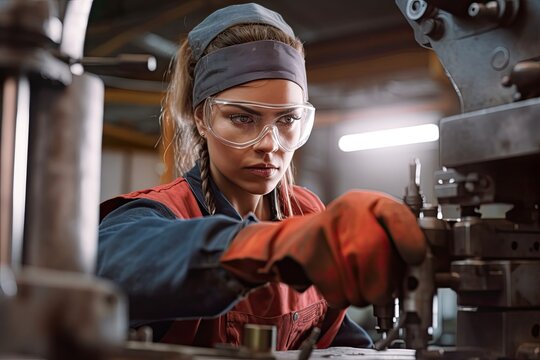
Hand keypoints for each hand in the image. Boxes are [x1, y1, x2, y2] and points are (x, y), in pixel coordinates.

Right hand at [221, 191, 425, 306]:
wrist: (296, 240)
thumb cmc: (343, 239)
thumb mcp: (373, 231)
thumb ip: (397, 247)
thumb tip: (424, 273)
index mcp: (370, 203)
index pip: (397, 216)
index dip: (410, 240)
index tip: (415, 258)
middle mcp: (348, 210)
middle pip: (377, 255)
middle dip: (383, 284)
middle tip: (381, 289)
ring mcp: (325, 229)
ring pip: (359, 280)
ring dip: (361, 295)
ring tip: (354, 282)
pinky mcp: (307, 251)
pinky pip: (336, 291)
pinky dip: (340, 297)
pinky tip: (336, 283)